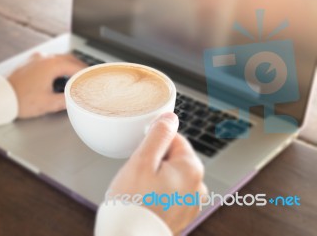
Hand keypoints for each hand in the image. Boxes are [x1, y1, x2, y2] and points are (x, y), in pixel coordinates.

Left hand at [8, 53, 85, 117]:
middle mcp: (44, 58)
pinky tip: (59, 75)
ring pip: (58, 58)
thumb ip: (67, 100)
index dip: (87, 73)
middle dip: (80, 67)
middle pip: (68, 58)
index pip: (76, 66)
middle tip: (88, 74)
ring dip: (69, 65)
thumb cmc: (20, 99)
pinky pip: (49, 61)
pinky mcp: (29, 63)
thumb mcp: (48, 103)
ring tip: (75, 76)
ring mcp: (35, 59)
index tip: (93, 77)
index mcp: (51, 65)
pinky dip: (58, 66)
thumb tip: (77, 99)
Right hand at [107, 113, 206, 234]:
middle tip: (138, 175)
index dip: (155, 143)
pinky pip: (170, 194)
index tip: (142, 154)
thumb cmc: (134, 202)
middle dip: (155, 162)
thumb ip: (159, 134)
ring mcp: (191, 203)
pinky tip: (145, 201)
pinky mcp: (182, 216)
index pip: (175, 139)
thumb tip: (170, 117)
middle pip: (173, 158)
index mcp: (192, 168)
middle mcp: (197, 186)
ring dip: (156, 178)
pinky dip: (158, 194)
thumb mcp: (143, 160)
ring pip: (170, 177)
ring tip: (141, 191)